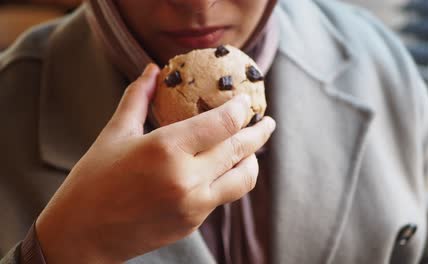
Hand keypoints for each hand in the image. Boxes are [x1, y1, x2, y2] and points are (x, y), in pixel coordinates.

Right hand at [35, 64, 275, 263]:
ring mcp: (193, 205)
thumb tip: (153, 69)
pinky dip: (227, 179)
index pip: (223, 123)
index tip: (246, 102)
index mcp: (166, 149)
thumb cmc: (93, 181)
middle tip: (267, 123)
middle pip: (241, 149)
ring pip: (243, 179)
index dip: (241, 110)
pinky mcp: (193, 223)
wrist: (82, 235)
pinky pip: (221, 196)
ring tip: (250, 150)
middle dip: (259, 133)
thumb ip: (138, 97)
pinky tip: (219, 170)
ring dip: (251, 161)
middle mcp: (186, 178)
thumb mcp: (115, 133)